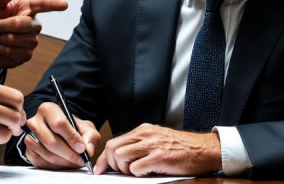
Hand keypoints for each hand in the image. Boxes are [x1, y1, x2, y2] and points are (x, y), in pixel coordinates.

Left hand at [0, 0, 67, 68]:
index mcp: (27, 8)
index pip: (43, 5)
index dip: (54, 4)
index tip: (64, 4)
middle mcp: (32, 24)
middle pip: (24, 24)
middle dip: (3, 25)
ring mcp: (31, 40)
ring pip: (18, 39)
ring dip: (1, 38)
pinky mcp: (26, 55)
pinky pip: (15, 52)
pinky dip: (2, 49)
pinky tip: (1, 47)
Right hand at [24, 102, 99, 168]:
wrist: (61, 134)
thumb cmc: (72, 129)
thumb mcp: (86, 128)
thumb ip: (90, 137)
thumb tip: (88, 150)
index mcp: (48, 109)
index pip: (59, 123)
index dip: (72, 138)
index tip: (82, 148)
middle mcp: (35, 121)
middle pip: (52, 141)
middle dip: (69, 154)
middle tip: (81, 159)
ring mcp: (30, 136)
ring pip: (48, 154)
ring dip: (64, 162)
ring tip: (75, 161)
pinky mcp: (29, 151)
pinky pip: (42, 163)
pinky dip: (56, 166)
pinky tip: (64, 162)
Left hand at [94, 123, 221, 175]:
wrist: (205, 150)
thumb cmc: (183, 148)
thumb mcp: (157, 139)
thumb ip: (140, 145)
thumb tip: (121, 158)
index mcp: (142, 130)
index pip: (114, 142)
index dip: (104, 158)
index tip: (100, 169)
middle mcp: (144, 134)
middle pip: (112, 148)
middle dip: (112, 164)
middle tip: (122, 172)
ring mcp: (151, 145)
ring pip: (120, 157)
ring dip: (125, 170)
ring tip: (137, 173)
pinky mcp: (159, 157)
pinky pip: (136, 168)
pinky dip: (138, 175)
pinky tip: (148, 174)